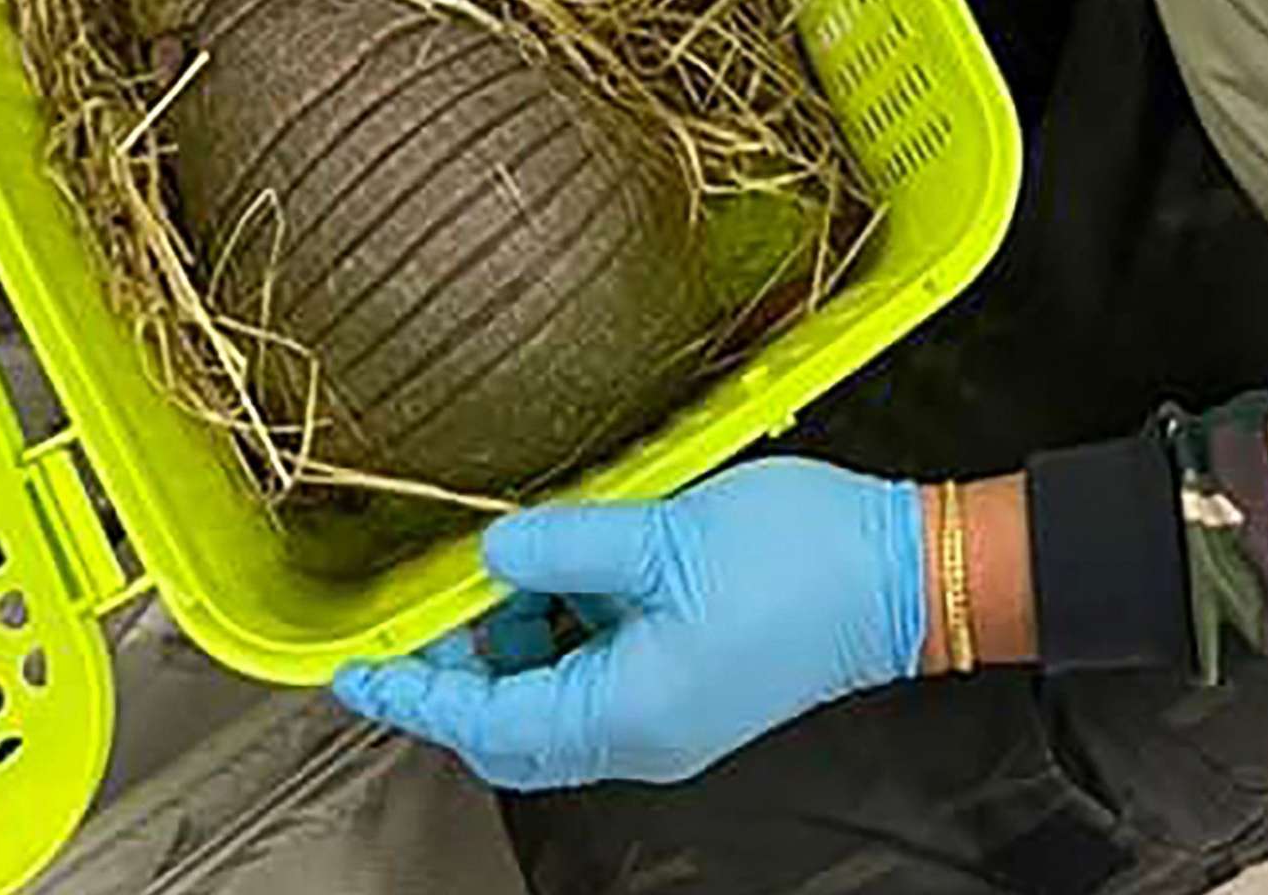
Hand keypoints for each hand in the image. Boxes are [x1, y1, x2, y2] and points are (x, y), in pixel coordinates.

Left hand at [333, 459, 926, 788]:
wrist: (910, 572)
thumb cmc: (803, 559)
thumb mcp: (661, 534)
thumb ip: (561, 549)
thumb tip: (486, 553)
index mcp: (627, 713)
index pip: (485, 724)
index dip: (413, 694)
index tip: (356, 666)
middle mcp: (642, 732)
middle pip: (513, 723)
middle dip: (464, 663)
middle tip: (437, 594)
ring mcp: (670, 712)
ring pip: (554, 692)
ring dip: (518, 634)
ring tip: (519, 557)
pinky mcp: (693, 682)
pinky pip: (600, 667)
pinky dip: (568, 621)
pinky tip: (577, 562)